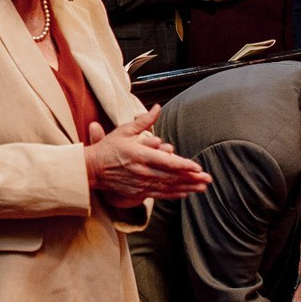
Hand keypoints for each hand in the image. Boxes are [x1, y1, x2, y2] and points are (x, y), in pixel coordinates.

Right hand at [84, 105, 210, 205]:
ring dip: (186, 188)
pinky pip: (159, 194)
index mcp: (142, 155)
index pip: (168, 162)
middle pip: (172, 177)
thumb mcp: (125, 130)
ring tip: (201, 188)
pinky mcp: (138, 192)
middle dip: (192, 179)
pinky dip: (173, 194)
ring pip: (168, 187)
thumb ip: (144, 121)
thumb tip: (158, 107)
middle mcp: (143, 171)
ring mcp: (141, 184)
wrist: (92, 168)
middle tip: (208, 180)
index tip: (198, 167)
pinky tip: (184, 194)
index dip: (184, 166)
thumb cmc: (109, 148)